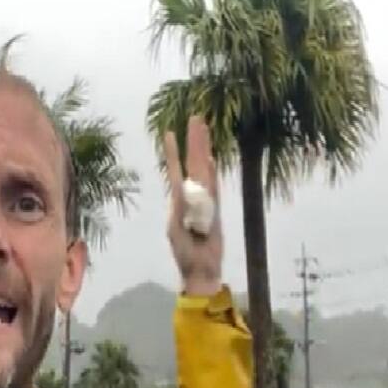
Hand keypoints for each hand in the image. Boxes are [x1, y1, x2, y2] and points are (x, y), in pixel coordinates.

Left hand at [163, 116, 222, 296]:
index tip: (170, 132)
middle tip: (195, 118)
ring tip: (204, 129)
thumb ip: (177, 212)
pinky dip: (214, 173)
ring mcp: (206, 201)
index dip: (173, 152)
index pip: (175, 170)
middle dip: (194, 142)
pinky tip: (213, 157)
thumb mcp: (175, 231)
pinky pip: (216, 187)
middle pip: (193, 163)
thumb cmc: (185, 253)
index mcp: (178, 200)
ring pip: (205, 170)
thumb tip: (179, 193)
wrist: (202, 269)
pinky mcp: (217, 209)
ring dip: (204, 150)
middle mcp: (193, 196)